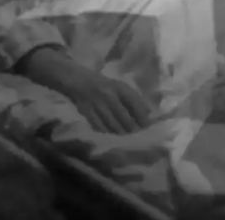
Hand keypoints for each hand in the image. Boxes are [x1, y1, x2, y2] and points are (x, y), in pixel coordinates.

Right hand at [19, 48, 152, 134]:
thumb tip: (150, 115)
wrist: (73, 77)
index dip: (144, 120)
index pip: (137, 105)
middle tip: (144, 145)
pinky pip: (99, 127)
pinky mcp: (86, 112)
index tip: (152, 132)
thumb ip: (133, 100)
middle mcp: (110, 95)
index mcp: (120, 87)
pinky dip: (107, 136)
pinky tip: (113, 144)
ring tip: (131, 148)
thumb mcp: (118, 86)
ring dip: (123, 138)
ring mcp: (97, 104)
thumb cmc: (101, 83)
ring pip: (113, 125)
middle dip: (135, 133)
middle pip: (126, 119)